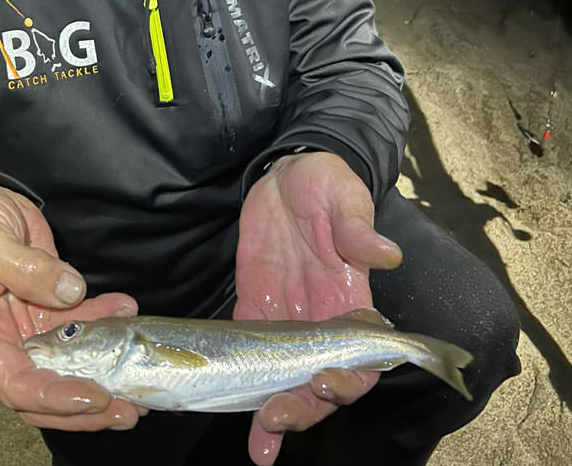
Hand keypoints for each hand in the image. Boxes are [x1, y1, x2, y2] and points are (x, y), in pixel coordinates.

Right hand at [0, 177, 141, 431]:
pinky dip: (103, 319)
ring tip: (139, 375)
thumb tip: (70, 291)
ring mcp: (26, 322)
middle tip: (128, 410)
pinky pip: (78, 321)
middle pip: (44, 386)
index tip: (92, 396)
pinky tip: (125, 309)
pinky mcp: (45, 301)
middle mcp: (2, 338)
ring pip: (66, 361)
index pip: (14, 383)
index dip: (53, 397)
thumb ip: (24, 267)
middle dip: (84, 405)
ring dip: (102, 369)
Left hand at [234, 152, 401, 464]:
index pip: (360, 360)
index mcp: (350, 301)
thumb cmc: (325, 182)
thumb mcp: (344, 196)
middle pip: (318, 382)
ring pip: (282, 377)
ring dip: (271, 411)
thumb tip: (387, 254)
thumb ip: (358, 228)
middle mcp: (320, 320)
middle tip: (275, 420)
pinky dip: (237, 380)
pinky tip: (222, 403)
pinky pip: (245, 351)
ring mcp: (285, 317)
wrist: (288, 171)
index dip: (348, 381)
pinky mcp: (253, 306)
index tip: (326, 382)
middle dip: (303, 408)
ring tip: (259, 444)